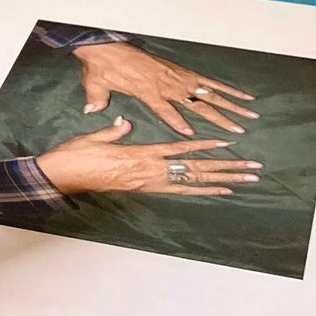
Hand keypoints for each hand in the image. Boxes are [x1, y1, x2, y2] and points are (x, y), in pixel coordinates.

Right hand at [37, 116, 261, 196]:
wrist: (62, 177)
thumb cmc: (76, 156)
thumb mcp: (94, 139)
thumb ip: (113, 131)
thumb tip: (125, 123)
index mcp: (140, 156)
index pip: (178, 150)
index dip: (204, 147)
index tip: (227, 145)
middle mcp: (150, 172)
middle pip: (195, 170)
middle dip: (226, 169)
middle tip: (253, 169)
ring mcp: (149, 183)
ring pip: (193, 182)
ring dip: (222, 181)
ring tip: (245, 180)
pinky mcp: (145, 189)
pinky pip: (180, 191)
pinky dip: (202, 191)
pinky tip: (220, 191)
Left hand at [74, 43, 256, 136]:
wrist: (107, 45)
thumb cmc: (103, 68)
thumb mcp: (96, 84)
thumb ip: (96, 99)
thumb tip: (90, 110)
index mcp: (148, 91)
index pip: (166, 110)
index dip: (178, 122)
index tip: (192, 134)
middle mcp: (167, 85)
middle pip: (196, 104)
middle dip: (218, 118)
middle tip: (238, 130)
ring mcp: (177, 77)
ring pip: (208, 93)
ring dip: (230, 105)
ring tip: (250, 115)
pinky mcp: (182, 71)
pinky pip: (207, 81)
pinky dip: (226, 88)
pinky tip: (243, 95)